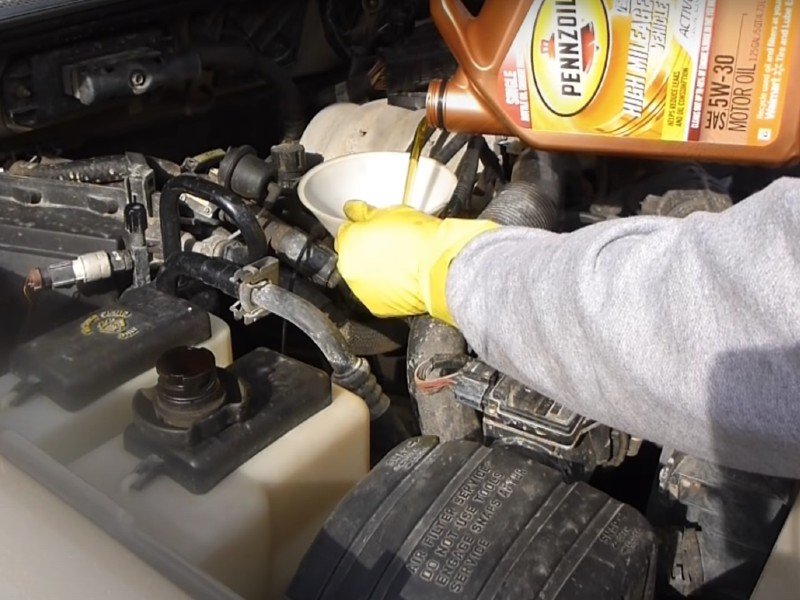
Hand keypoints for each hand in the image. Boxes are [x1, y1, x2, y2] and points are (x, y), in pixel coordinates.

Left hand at [335, 201, 497, 323]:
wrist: (442, 269)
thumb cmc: (421, 240)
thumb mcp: (391, 213)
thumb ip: (364, 212)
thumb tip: (353, 210)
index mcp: (348, 244)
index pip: (345, 232)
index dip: (360, 228)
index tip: (371, 228)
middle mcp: (350, 271)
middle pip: (352, 256)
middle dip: (365, 250)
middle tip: (388, 244)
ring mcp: (362, 292)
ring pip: (363, 276)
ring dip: (374, 270)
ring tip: (397, 262)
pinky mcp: (377, 309)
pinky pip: (376, 294)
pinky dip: (384, 288)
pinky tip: (400, 277)